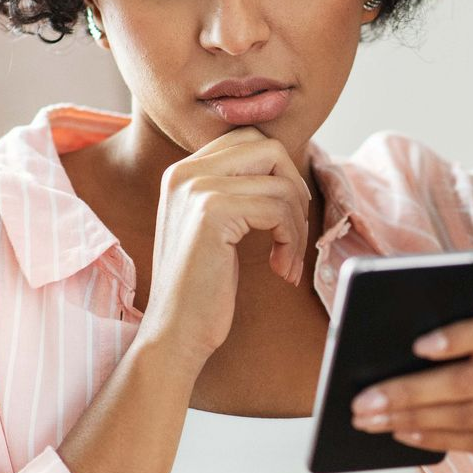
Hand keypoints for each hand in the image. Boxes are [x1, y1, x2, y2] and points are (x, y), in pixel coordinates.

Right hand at [136, 126, 311, 368]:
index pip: (250, 140)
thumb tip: (286, 169)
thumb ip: (236, 191)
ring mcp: (196, 189)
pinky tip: (281, 269)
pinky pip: (277, 210)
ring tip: (286, 261)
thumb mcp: (215, 227)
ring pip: (281, 184)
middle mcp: (185, 172)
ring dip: (296, 226)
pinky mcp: (212, 212)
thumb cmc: (202, 288)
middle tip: (292, 232)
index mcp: (183, 172)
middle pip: (268, 148)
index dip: (280, 174)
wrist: (175, 332)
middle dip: (294, 191)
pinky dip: (291, 242)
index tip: (284, 216)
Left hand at [349, 303, 472, 462]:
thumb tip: (404, 352)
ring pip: (469, 417)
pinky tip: (403, 431)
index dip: (458, 338)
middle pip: (470, 382)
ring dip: (413, 420)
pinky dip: (435, 437)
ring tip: (372, 419)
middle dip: (411, 392)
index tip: (416, 346)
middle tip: (364, 399)